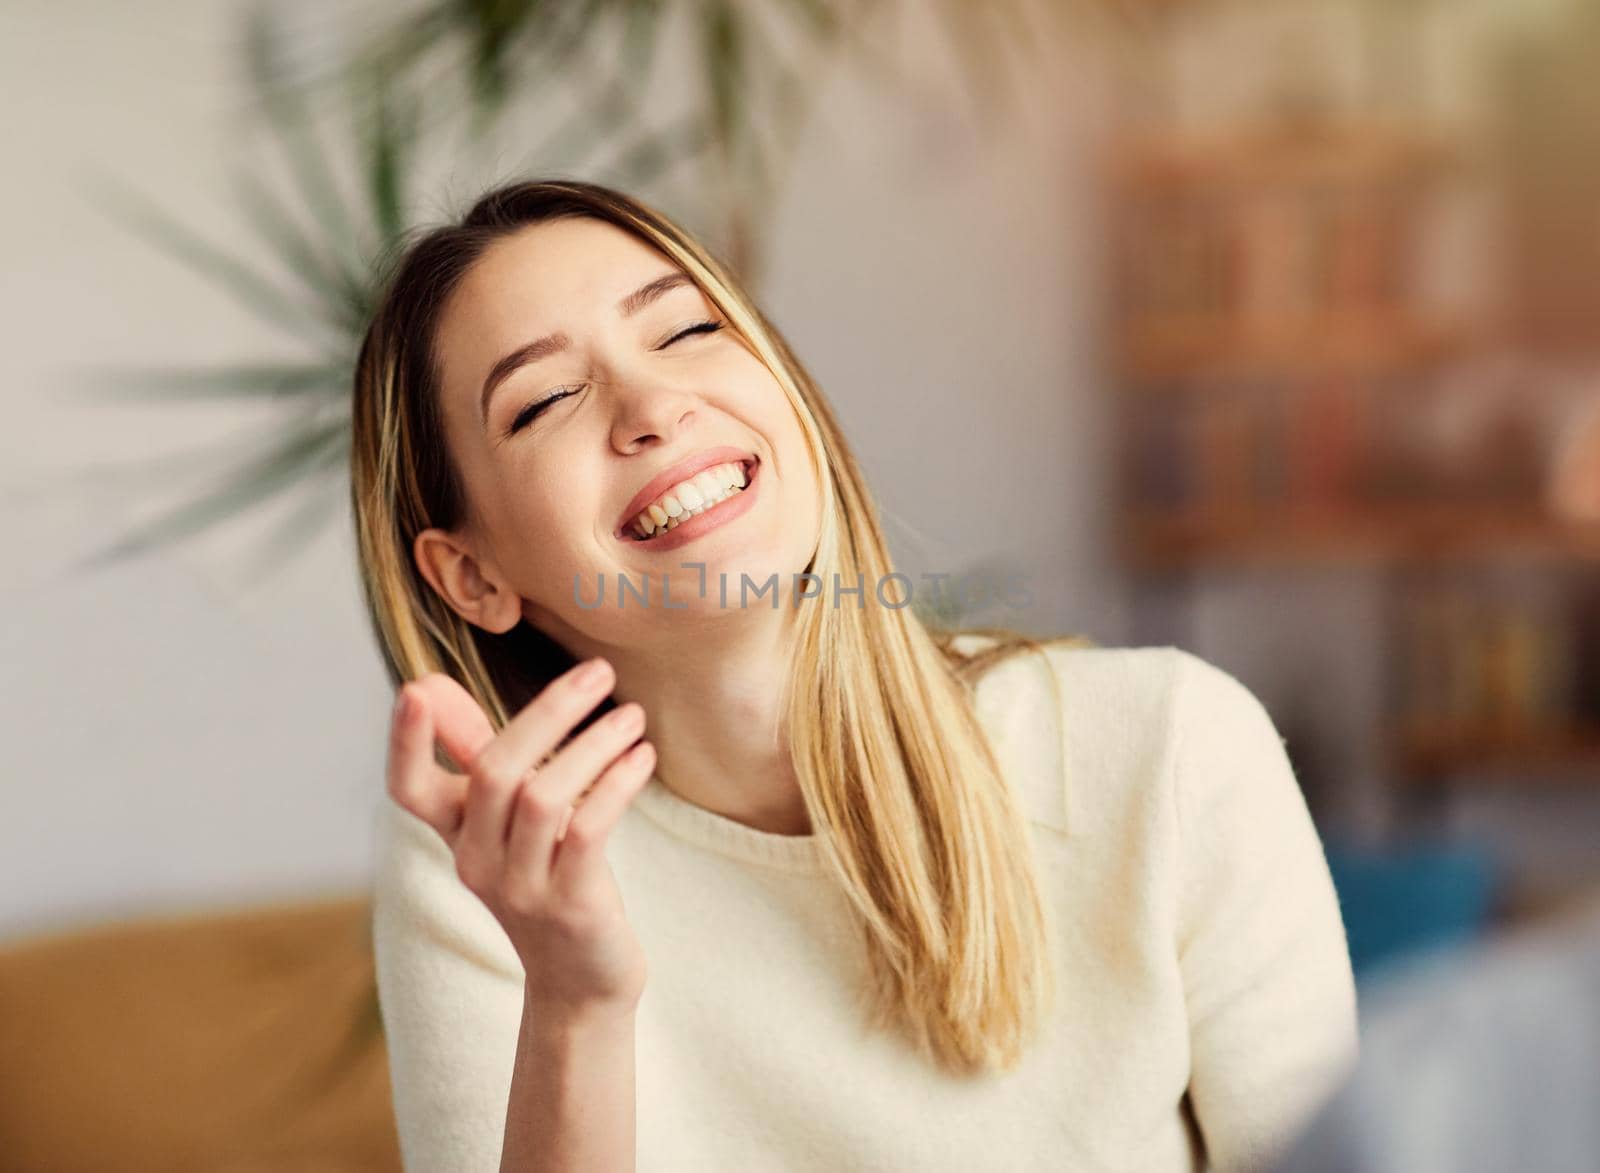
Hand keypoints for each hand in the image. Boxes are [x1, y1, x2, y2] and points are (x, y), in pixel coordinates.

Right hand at [385, 658, 653, 1012]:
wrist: (580, 982)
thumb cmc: (546, 879)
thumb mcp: (505, 820)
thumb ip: (476, 756)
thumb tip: (432, 682)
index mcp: (456, 835)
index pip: (408, 788)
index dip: (403, 742)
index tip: (415, 688)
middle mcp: (476, 861)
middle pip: (493, 771)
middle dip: (549, 712)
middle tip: (599, 670)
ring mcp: (520, 888)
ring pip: (542, 797)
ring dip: (594, 745)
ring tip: (633, 714)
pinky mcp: (570, 907)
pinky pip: (587, 831)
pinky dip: (616, 785)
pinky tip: (643, 757)